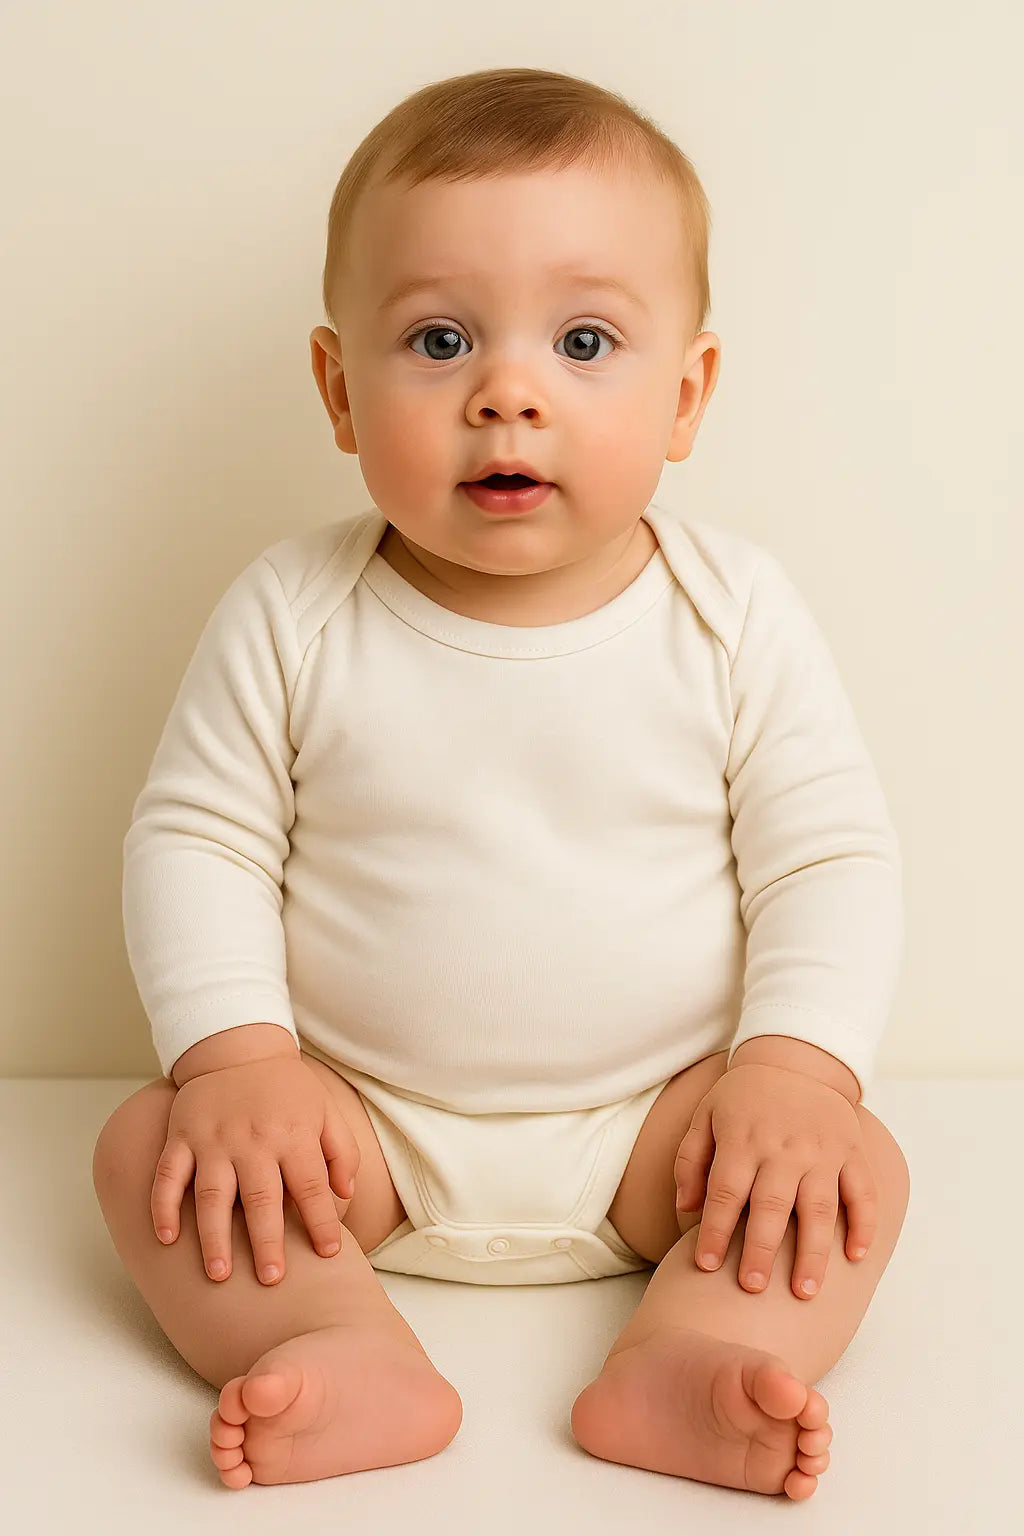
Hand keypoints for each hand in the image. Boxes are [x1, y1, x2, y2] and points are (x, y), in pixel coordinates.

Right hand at [151, 1055, 360, 1285]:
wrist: (238, 1048)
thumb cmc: (287, 1090)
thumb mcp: (325, 1111)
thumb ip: (342, 1152)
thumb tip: (345, 1195)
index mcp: (293, 1134)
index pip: (311, 1185)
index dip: (321, 1220)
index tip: (329, 1254)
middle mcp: (253, 1139)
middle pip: (261, 1198)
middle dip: (267, 1242)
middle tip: (270, 1280)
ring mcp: (213, 1139)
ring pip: (212, 1194)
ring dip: (214, 1236)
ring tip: (218, 1275)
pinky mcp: (181, 1136)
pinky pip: (168, 1175)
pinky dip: (163, 1207)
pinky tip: (167, 1239)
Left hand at [673, 1063, 875, 1298]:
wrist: (795, 1060)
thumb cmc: (743, 1097)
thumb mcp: (706, 1115)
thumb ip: (691, 1160)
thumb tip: (686, 1208)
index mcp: (743, 1138)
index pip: (725, 1192)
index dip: (714, 1231)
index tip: (706, 1266)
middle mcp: (783, 1147)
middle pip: (770, 1207)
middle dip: (760, 1251)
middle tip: (752, 1288)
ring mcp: (822, 1150)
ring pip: (819, 1208)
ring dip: (812, 1253)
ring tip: (804, 1292)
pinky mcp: (852, 1151)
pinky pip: (862, 1192)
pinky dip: (863, 1225)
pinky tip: (855, 1257)